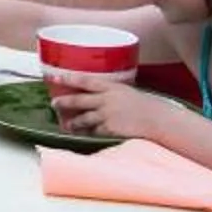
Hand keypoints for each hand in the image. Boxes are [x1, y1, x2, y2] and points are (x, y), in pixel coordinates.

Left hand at [52, 71, 174, 140]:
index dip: (68, 79)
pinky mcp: (110, 128)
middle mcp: (107, 99)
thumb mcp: (126, 92)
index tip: (54, 78)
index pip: (85, 80)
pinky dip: (88, 132)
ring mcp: (107, 114)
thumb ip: (110, 92)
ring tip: (66, 124)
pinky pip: (93, 131)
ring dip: (73, 122)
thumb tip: (94, 94)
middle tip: (54, 103)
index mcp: (111, 87)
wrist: (157, 120)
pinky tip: (82, 134)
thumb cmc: (144, 105)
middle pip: (79, 100)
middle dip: (64, 102)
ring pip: (83, 118)